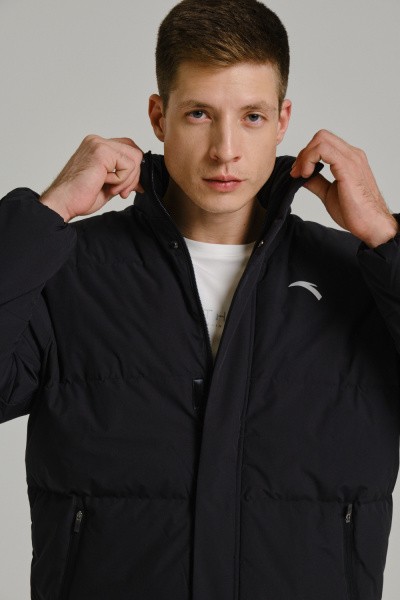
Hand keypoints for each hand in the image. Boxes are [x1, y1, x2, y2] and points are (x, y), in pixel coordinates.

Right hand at [40, 135, 143, 221]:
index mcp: (97, 146)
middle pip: (134, 151)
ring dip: (128, 179)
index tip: (127, 189)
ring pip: (135, 158)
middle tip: (122, 192)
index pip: (128, 149)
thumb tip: (142, 180)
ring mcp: (99, 144)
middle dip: (134, 175)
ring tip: (112, 189)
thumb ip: (123, 177)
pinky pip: (128, 165)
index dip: (133, 169)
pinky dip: (121, 180)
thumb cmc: (79, 196)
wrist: (63, 202)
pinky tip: (105, 184)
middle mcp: (97, 141)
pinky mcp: (101, 152)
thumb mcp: (109, 184)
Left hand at [290, 130, 397, 247]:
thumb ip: (316, 182)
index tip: (297, 173)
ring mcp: (351, 159)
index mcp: (349, 159)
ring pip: (321, 139)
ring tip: (301, 175)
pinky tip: (306, 175)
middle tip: (297, 173)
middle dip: (303, 153)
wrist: (371, 224)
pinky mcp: (347, 167)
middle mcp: (352, 155)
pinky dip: (309, 159)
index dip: (306, 155)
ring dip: (305, 156)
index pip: (323, 143)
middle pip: (321, 136)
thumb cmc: (355, 212)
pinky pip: (323, 150)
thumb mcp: (328, 193)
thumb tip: (301, 176)